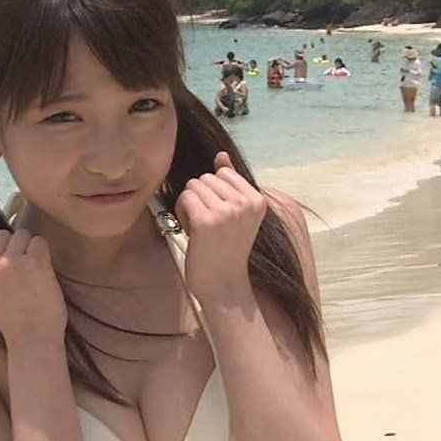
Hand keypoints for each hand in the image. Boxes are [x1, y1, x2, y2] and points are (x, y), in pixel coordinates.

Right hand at [0, 219, 67, 345]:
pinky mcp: (33, 263)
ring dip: (29, 250)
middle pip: (2, 234)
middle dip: (12, 249)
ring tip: (29, 276)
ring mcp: (9, 264)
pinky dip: (43, 254)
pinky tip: (40, 275)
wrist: (32, 338)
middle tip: (18, 278)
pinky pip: (39, 241)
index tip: (4, 277)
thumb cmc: (9, 312)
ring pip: (21, 234)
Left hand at [174, 152, 265, 299]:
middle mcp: (246, 204)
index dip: (213, 193)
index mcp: (258, 200)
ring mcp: (227, 212)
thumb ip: (230, 182)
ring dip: (190, 206)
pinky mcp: (207, 222)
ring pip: (193, 186)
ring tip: (201, 230)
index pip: (223, 172)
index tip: (219, 217)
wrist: (224, 286)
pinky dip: (182, 214)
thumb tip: (222, 154)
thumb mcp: (235, 213)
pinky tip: (192, 232)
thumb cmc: (227, 250)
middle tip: (208, 226)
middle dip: (200, 198)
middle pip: (206, 178)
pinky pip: (185, 198)